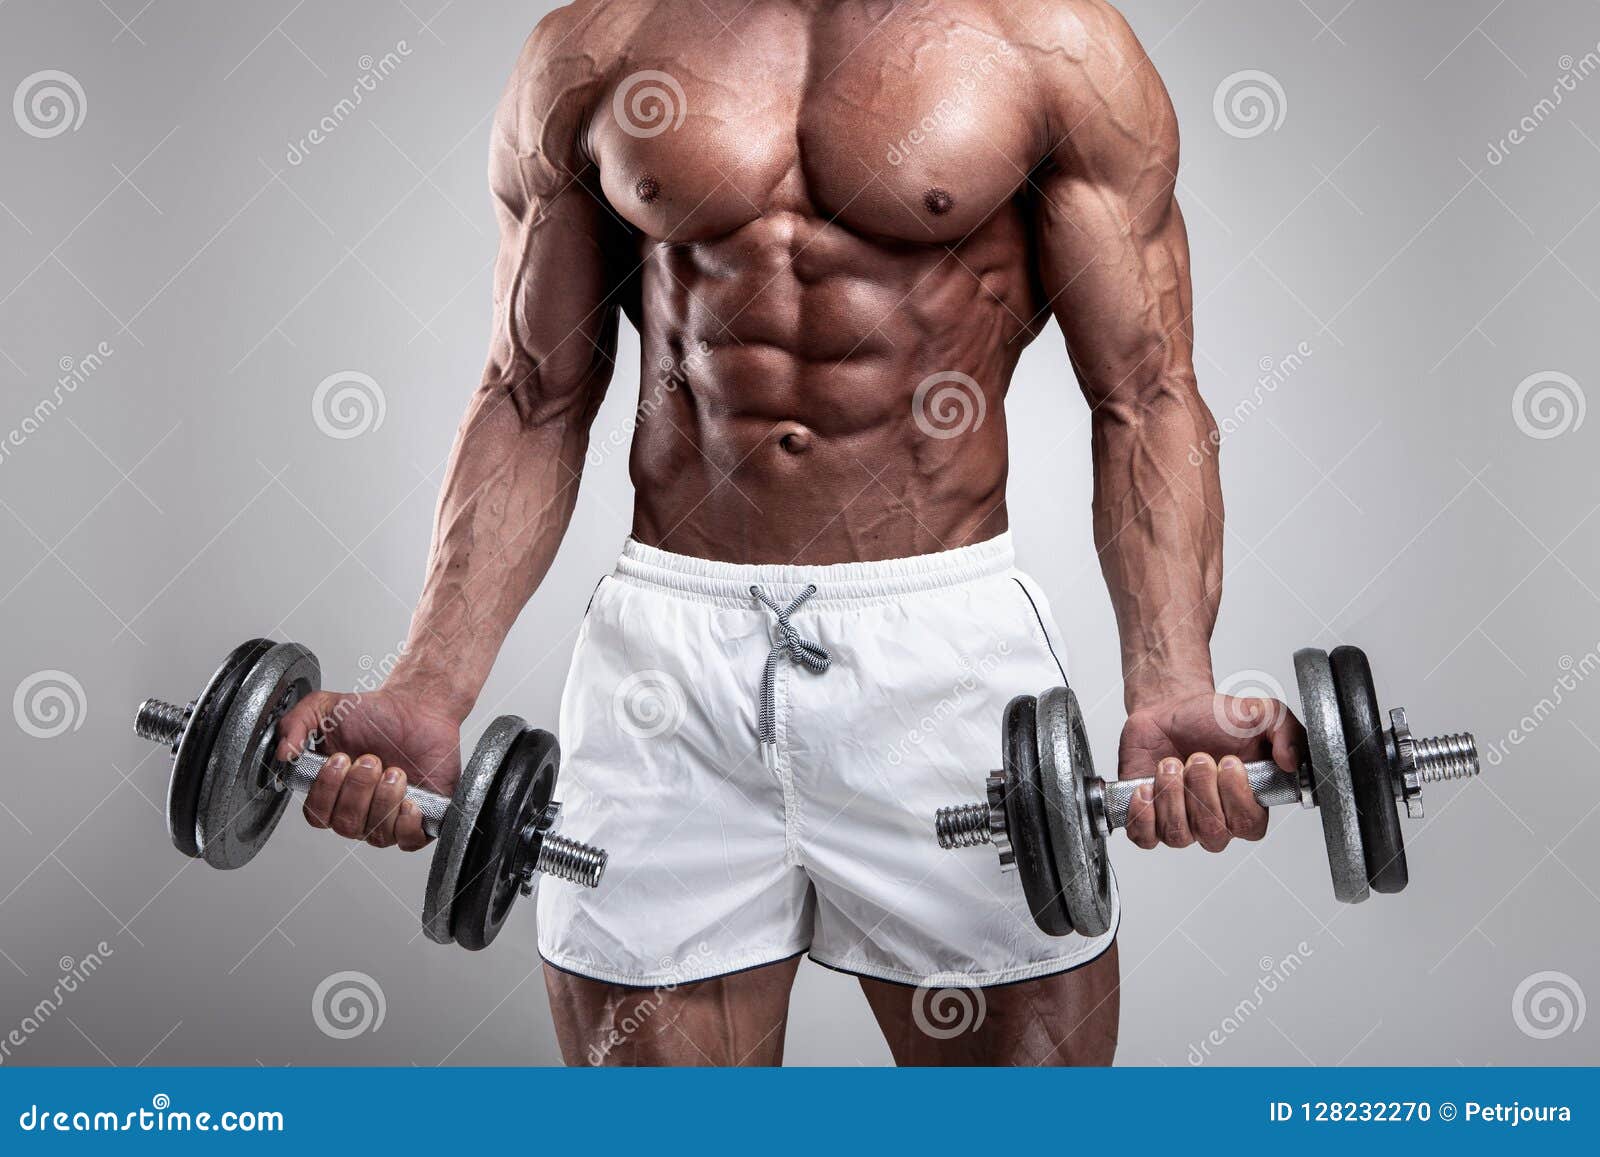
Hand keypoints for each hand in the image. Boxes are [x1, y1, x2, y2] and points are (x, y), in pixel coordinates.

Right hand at [274, 686, 462, 850]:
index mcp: (334, 792)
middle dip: (358, 789)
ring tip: (395, 771)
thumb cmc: (377, 714)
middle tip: (371, 759)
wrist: (419, 708)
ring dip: (384, 799)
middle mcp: (359, 810)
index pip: (317, 815)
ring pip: (377, 834)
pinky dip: (407, 824)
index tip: (339, 759)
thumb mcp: (327, 709)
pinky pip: (409, 840)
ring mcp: (389, 818)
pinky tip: (410, 800)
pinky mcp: (420, 819)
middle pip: (346, 824)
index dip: (326, 792)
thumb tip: (283, 754)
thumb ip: (297, 724)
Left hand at [1118, 690, 1304, 852]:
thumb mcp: (1262, 713)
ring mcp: (1181, 822)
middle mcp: (1216, 819)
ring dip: (1171, 794)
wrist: (1171, 708)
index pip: (1249, 827)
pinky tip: (1145, 786)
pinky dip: (1142, 812)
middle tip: (1197, 756)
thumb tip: (1293, 762)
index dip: (1237, 798)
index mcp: (1247, 803)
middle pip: (1213, 832)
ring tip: (1169, 763)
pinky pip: (1144, 837)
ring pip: (1178, 835)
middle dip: (1201, 789)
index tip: (1228, 762)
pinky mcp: (1148, 819)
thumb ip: (1287, 733)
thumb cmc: (1215, 718)